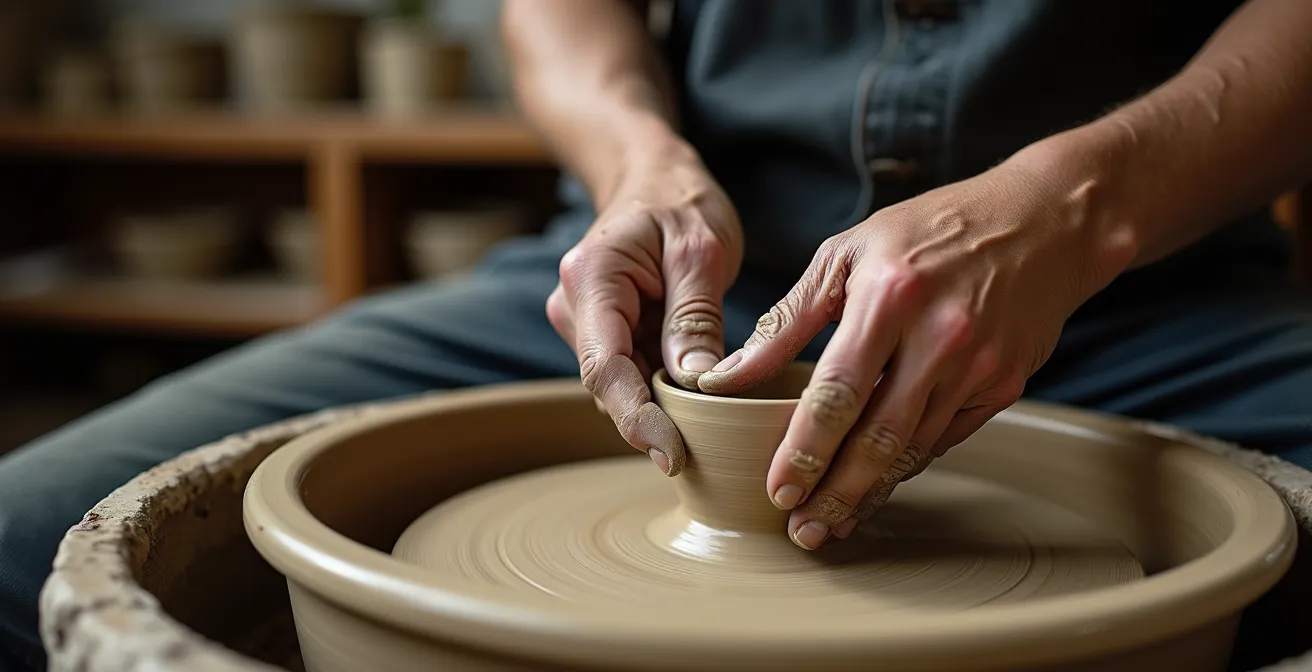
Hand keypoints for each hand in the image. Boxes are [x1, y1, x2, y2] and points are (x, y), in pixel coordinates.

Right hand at [548, 151, 743, 475]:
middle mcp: (575, 306)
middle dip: (655, 421)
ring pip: (622, 385)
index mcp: (592, 278)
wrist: (653, 175)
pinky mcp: (604, 332)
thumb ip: (695, 316)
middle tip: (710, 450)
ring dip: (662, 406)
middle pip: (610, 385)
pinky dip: (664, 390)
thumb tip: (697, 385)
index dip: (638, 419)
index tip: (672, 456)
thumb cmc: (680, 200)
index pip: (605, 367)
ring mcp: (584, 321)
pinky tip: (699, 400)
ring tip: (712, 423)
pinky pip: (633, 373)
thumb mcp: (701, 249)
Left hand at [697, 154, 1134, 547]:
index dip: (805, 449)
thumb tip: (726, 375)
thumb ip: (786, 319)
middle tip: (801, 529)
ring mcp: (979, 366)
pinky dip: (904, 468)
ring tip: (829, 520)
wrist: (1042, 223)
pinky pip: (943, 439)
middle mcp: (939, 337)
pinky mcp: (1004, 385)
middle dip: (835, 493)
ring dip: (868, 492)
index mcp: (890, 296)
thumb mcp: (846, 253)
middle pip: (878, 438)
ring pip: (912, 448)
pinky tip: (874, 487)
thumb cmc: (928, 232)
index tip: (778, 489)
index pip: (838, 391)